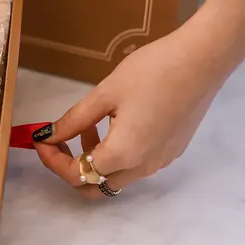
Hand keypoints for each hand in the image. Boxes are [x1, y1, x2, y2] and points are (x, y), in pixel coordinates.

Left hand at [33, 0, 244, 198]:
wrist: (203, 59)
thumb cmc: (152, 72)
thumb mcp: (104, 95)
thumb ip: (72, 121)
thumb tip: (47, 136)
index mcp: (123, 155)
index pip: (76, 174)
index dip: (52, 161)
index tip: (41, 141)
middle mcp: (142, 167)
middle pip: (94, 186)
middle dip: (70, 167)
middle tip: (59, 141)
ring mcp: (159, 162)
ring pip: (114, 176)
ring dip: (92, 158)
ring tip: (87, 124)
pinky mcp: (170, 152)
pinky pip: (134, 165)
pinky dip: (114, 153)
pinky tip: (113, 123)